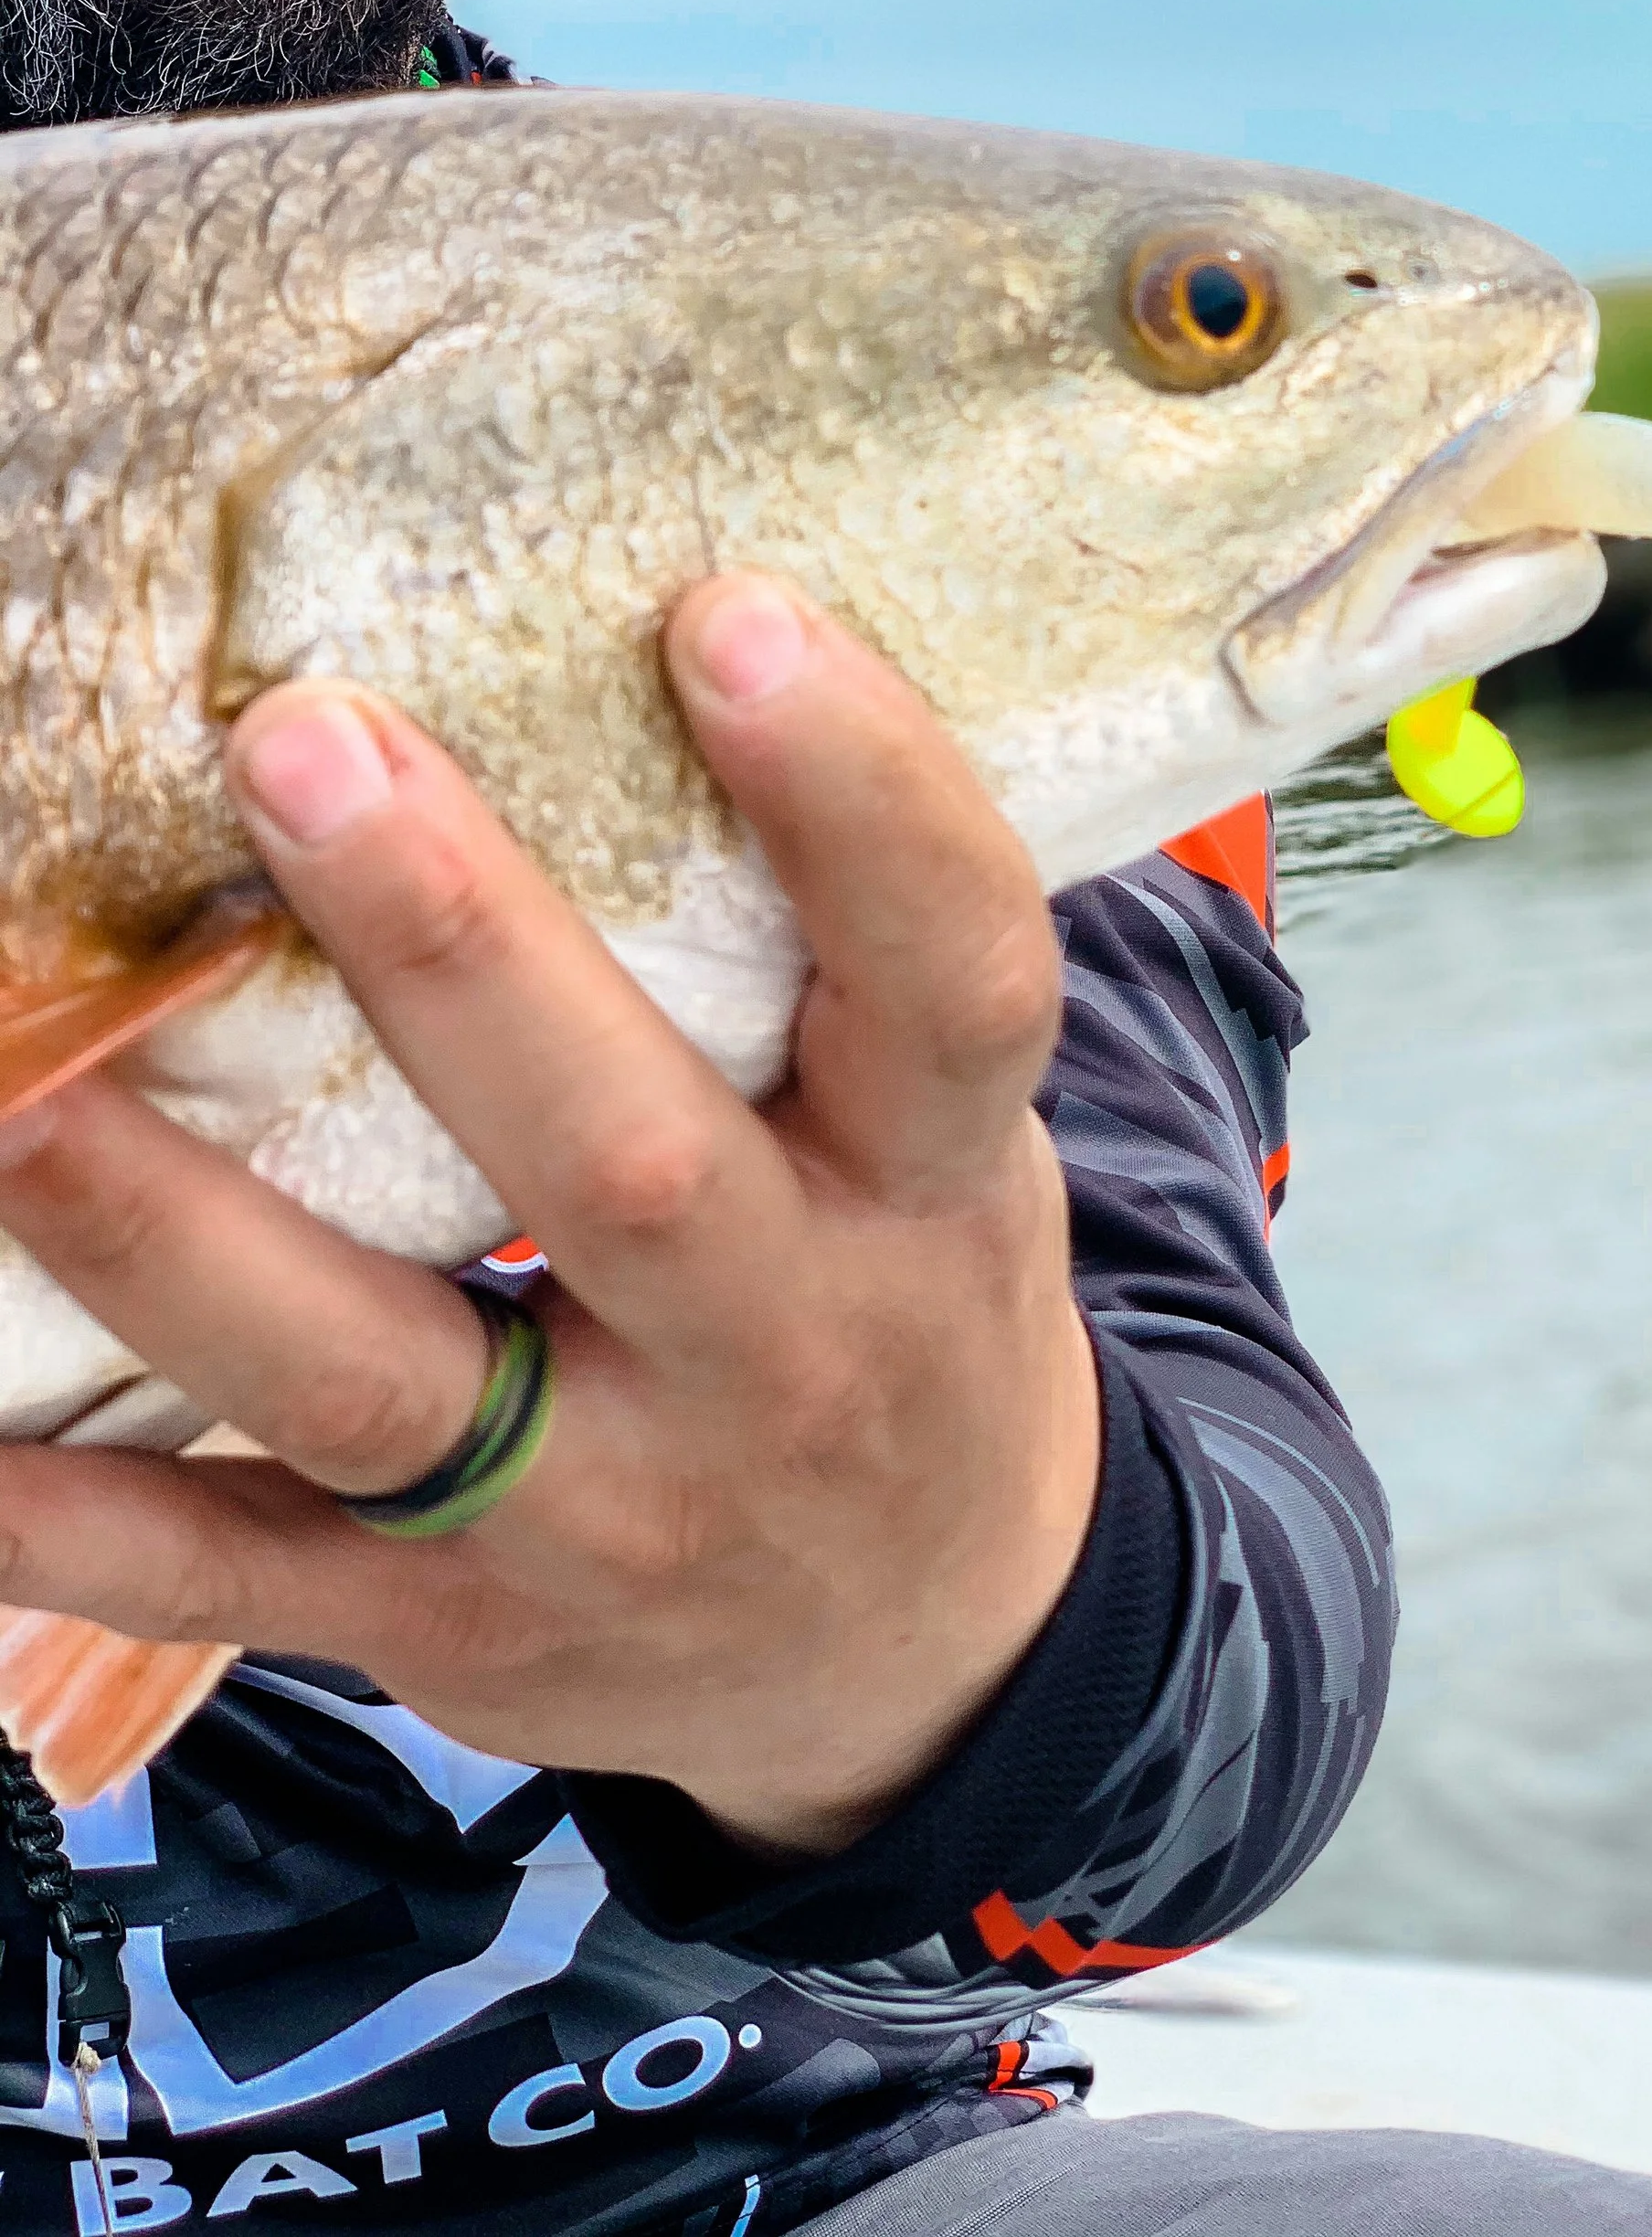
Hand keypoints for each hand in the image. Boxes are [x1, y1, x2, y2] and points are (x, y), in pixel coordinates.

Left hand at [0, 577, 1100, 1852]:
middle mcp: (785, 1356)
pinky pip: (242, 1581)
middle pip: (626, 1165)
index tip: (728, 615)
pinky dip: (78, 1519)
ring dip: (183, 1231)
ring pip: (379, 1380)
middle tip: (301, 743)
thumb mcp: (943, 1143)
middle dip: (457, 953)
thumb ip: (823, 969)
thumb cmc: (903, 1304)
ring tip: (26, 1082)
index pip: (948, 986)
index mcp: (930, 1193)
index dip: (864, 806)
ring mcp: (612, 1514)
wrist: (921, 1647)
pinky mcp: (461, 1633)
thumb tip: (619, 663)